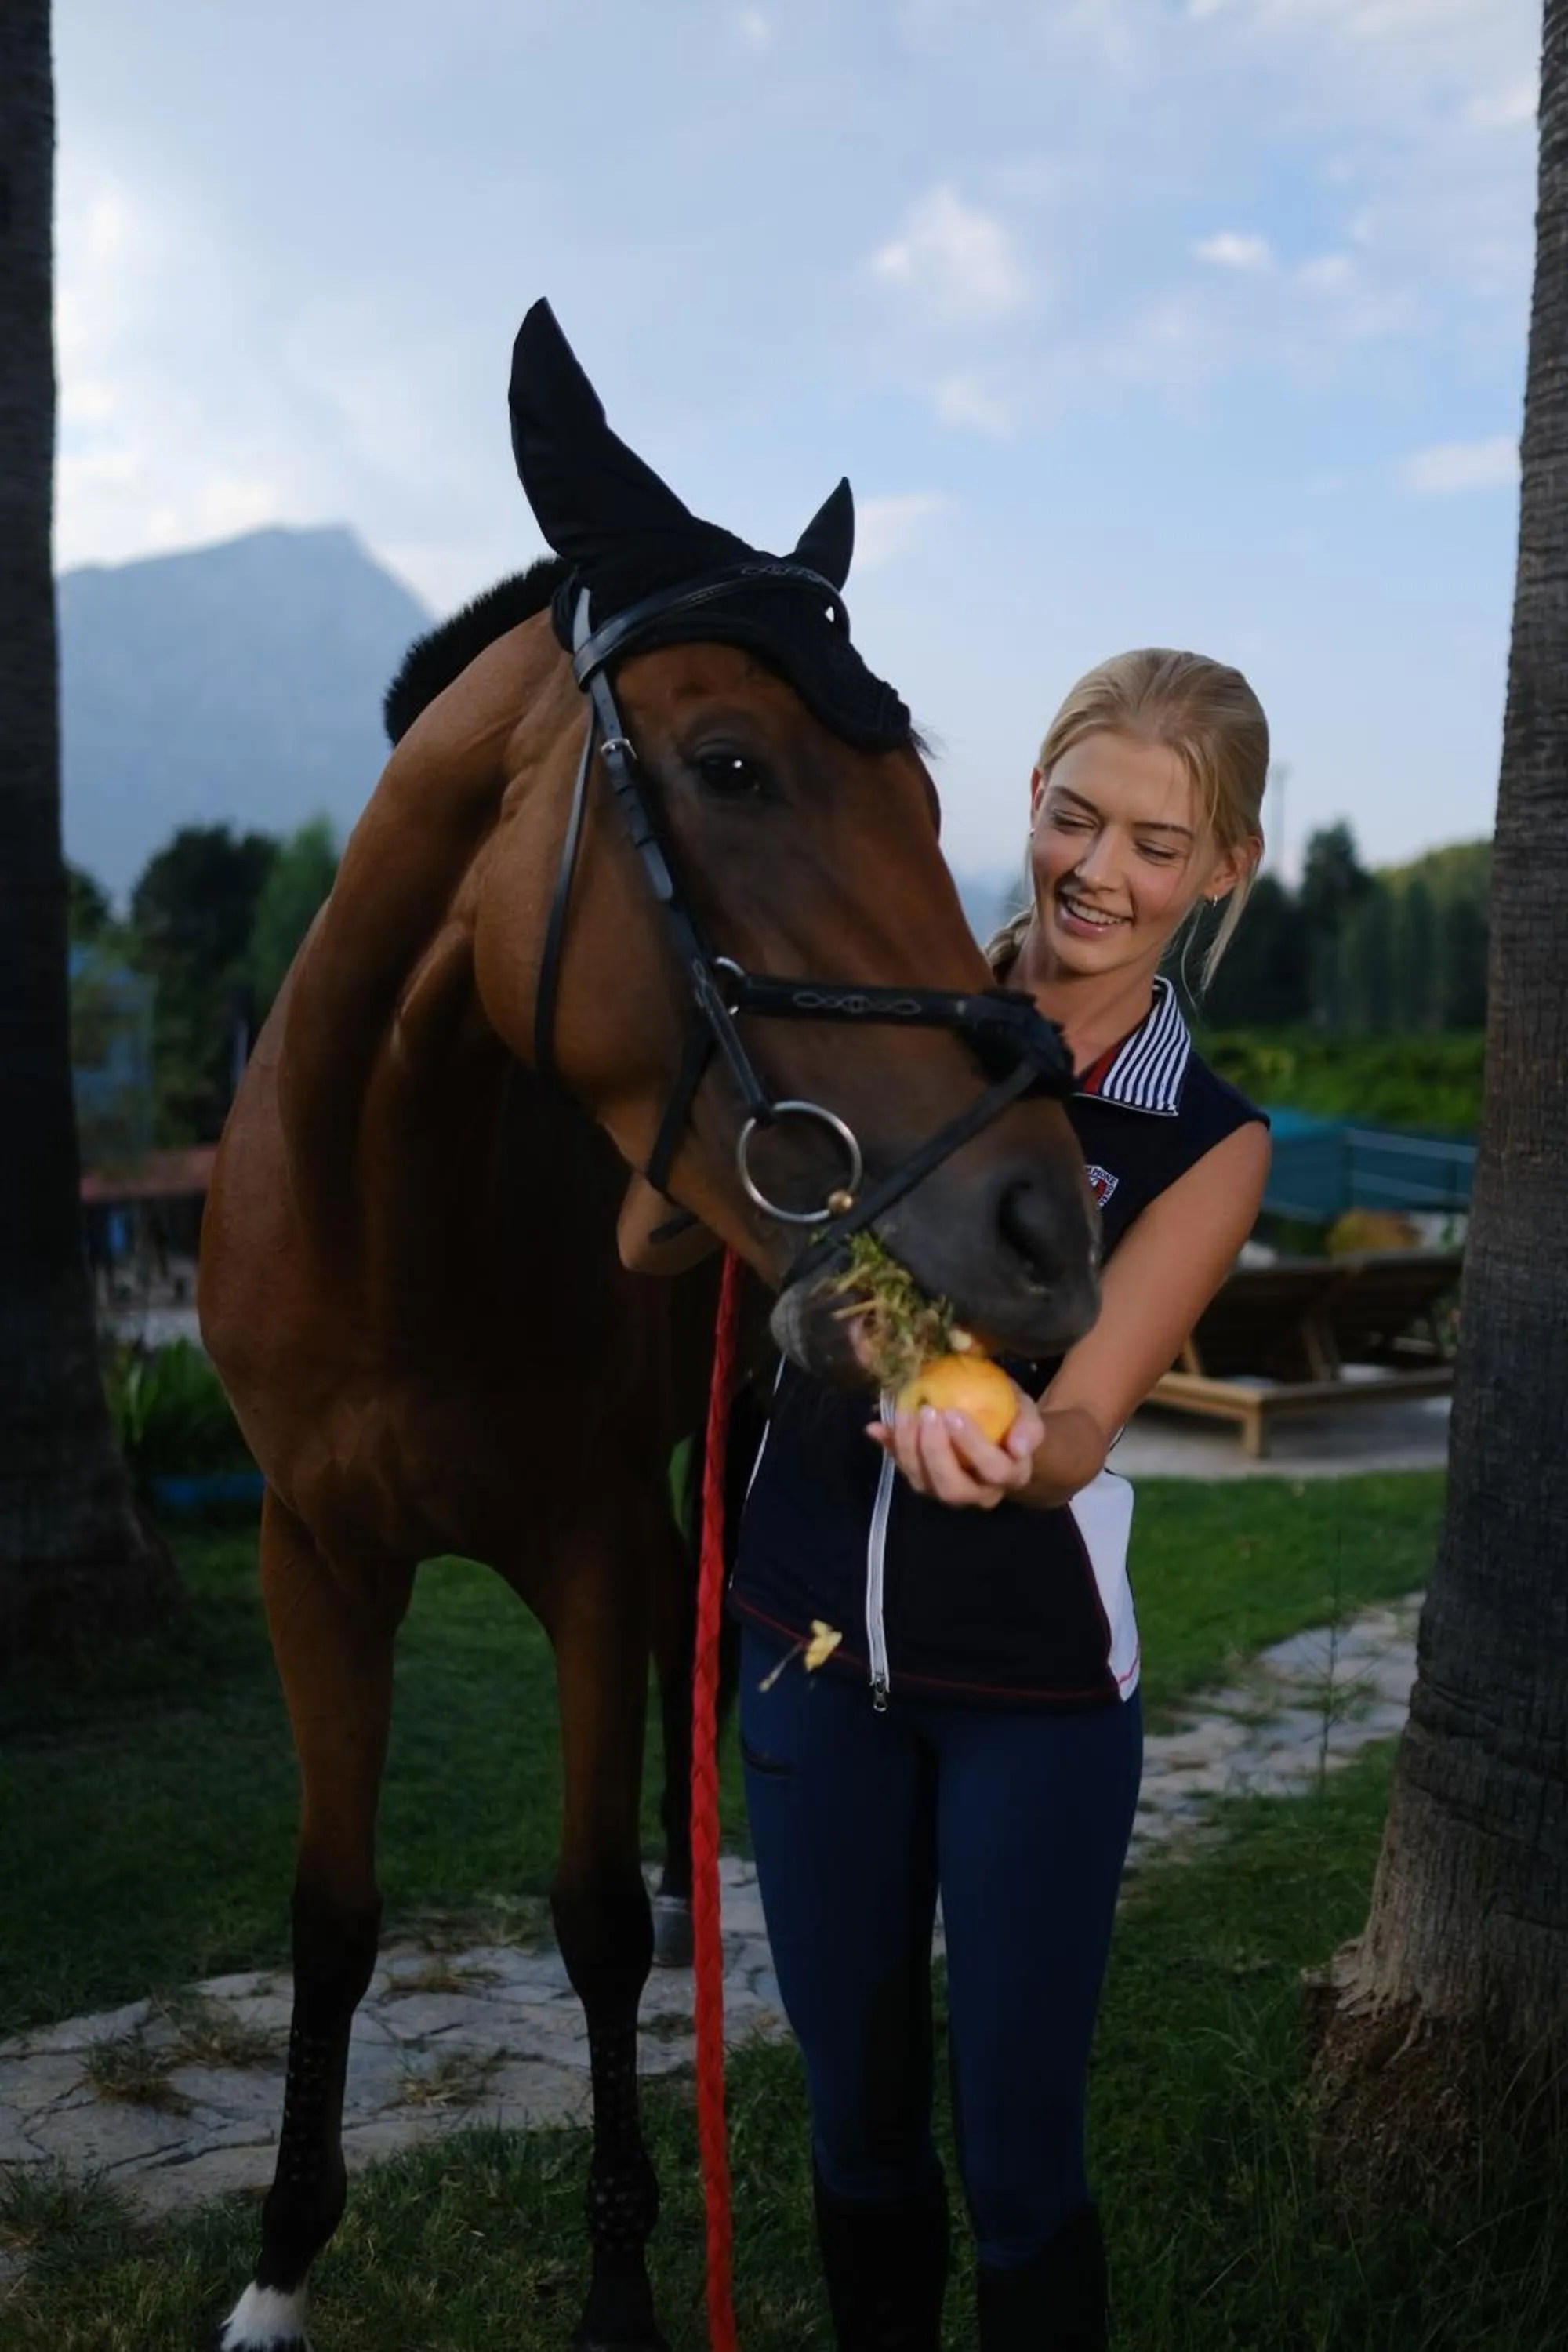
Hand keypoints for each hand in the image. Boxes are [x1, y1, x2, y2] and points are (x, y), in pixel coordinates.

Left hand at [867, 1385, 1044, 1509]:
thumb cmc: (1013, 1419)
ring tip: (905, 1414)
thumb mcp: (1027, 1413)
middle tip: (927, 1413)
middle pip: (953, 1488)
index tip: (954, 1414)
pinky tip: (876, 1427)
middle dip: (935, 1452)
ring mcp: (948, 1491)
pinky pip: (905, 1471)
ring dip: (909, 1450)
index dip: (973, 1446)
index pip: (994, 1470)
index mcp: (1010, 1476)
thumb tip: (1018, 1446)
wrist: (999, 1435)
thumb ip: (1029, 1426)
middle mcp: (979, 1493)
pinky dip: (890, 1449)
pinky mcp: (925, 1481)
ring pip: (925, 1484)